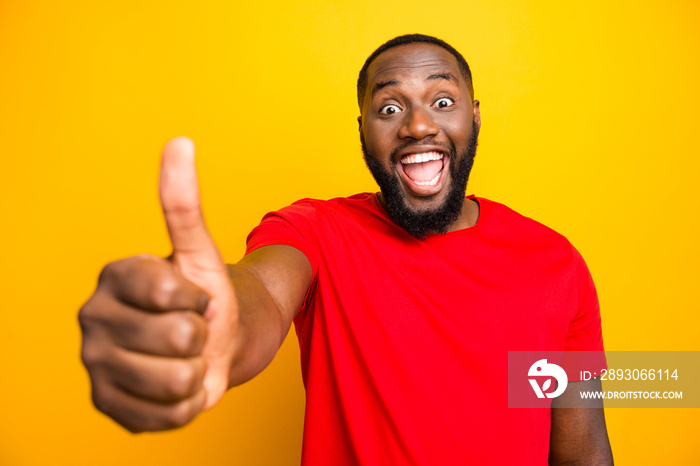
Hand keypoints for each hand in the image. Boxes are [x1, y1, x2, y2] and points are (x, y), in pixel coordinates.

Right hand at [79, 137, 238, 431]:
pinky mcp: (108, 406)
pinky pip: (170, 414)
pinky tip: (176, 384)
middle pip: (178, 340)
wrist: (208, 344)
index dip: (197, 297)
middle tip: (190, 328)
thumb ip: (185, 202)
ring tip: (184, 357)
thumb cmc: (202, 295)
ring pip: (177, 380)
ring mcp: (96, 365)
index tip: (192, 295)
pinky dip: (188, 402)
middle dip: (200, 336)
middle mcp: (93, 320)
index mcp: (113, 277)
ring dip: (196, 370)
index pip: (170, 292)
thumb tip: (180, 142)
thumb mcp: (200, 250)